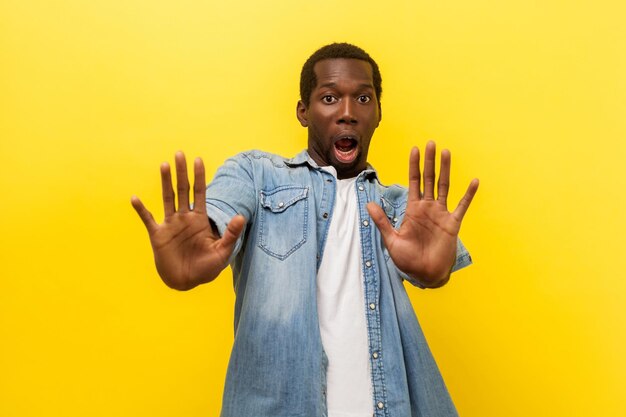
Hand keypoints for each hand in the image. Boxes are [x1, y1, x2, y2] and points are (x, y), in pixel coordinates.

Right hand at [131, 152, 244, 289]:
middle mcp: (185, 218)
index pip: (200, 193)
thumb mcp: (223, 252)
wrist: (187, 282)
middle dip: (182, 172)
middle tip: (179, 154)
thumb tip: (241, 216)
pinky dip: (141, 210)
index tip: (198, 160)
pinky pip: (148, 219)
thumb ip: (231, 234)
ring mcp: (171, 225)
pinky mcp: (158, 235)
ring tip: (164, 165)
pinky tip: (135, 199)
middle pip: (183, 190)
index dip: (199, 177)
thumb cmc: (206, 268)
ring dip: (165, 182)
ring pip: (168, 198)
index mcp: (200, 220)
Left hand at [367, 141, 477, 287]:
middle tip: (431, 143)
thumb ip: (382, 221)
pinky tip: (474, 181)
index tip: (414, 149)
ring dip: (445, 170)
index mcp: (413, 209)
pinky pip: (462, 206)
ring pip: (444, 187)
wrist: (424, 275)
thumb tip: (368, 204)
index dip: (414, 166)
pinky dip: (468, 194)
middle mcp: (427, 208)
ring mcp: (441, 214)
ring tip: (447, 153)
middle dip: (429, 161)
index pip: (413, 182)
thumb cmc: (407, 260)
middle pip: (428, 179)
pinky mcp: (452, 224)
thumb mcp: (391, 240)